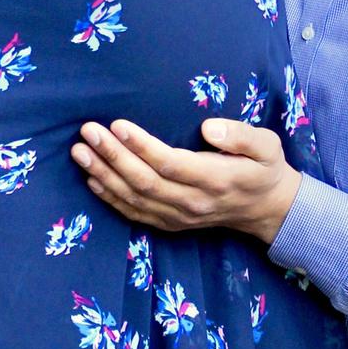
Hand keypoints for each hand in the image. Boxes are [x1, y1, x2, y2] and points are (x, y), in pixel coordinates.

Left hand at [72, 116, 301, 244]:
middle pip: (145, 182)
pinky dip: (110, 197)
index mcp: (216, 179)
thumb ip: (241, 136)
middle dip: (112, 157)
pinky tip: (91, 179)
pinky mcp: (170, 223)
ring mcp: (179, 217)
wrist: (266, 209)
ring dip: (103, 175)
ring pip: (134, 199)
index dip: (141, 146)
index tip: (117, 125)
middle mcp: (193, 202)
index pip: (170, 164)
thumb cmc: (264, 169)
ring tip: (79, 152)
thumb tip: (209, 127)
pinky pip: (134, 213)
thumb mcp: (267, 146)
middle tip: (88, 132)